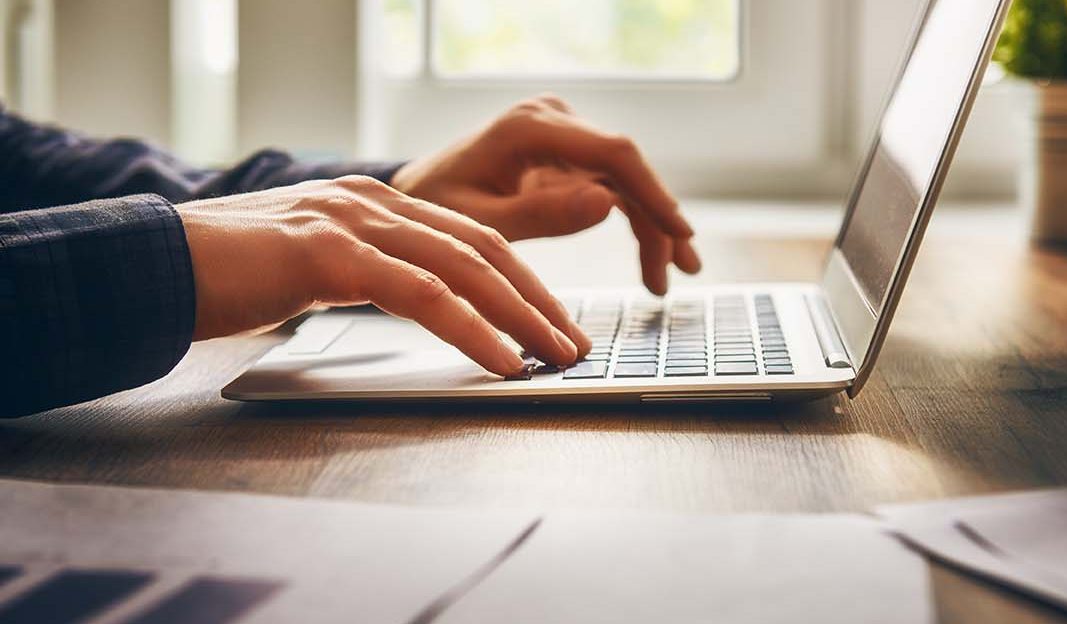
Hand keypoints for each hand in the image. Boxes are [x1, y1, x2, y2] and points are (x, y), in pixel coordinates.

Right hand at [177, 175, 589, 375]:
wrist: (151, 264)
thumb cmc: (228, 276)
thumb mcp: (313, 268)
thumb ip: (366, 274)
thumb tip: (418, 307)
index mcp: (374, 203)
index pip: (471, 238)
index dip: (522, 280)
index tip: (554, 320)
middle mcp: (373, 202)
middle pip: (483, 248)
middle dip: (538, 299)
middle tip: (575, 342)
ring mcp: (352, 222)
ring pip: (464, 266)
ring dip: (521, 316)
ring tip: (556, 355)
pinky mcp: (330, 253)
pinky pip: (422, 292)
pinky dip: (471, 328)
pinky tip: (501, 359)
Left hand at [390, 94, 700, 294]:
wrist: (414, 196)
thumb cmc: (435, 209)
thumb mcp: (480, 223)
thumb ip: (541, 215)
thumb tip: (607, 204)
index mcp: (529, 128)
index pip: (613, 153)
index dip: (653, 193)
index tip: (679, 232)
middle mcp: (553, 121)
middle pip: (626, 168)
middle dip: (658, 220)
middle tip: (680, 271)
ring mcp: (563, 135)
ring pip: (626, 181)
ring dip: (651, 227)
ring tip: (663, 280)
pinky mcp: (567, 155)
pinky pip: (612, 188)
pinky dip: (632, 222)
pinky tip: (650, 261)